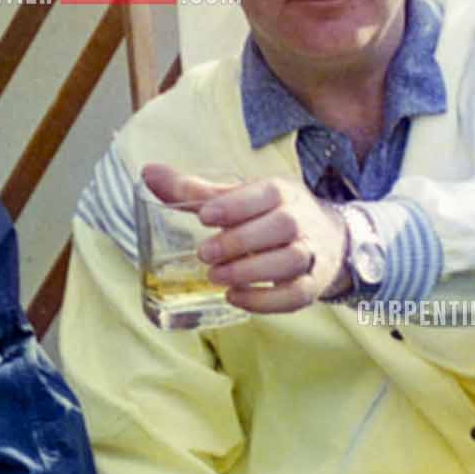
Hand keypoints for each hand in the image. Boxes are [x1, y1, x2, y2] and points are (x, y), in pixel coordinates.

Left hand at [143, 163, 350, 312]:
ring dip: (251, 271)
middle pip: (281, 226)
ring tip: (215, 277)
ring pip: (291, 260)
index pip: (267, 193)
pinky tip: (235, 298)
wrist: (325, 241)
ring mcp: (310, 254)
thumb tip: (148, 173)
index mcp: (281, 193)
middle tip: (204, 253)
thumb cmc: (268, 215)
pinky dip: (266, 301)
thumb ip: (194, 191)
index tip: (205, 216)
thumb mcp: (238, 197)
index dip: (237, 204)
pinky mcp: (311, 286)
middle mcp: (301, 221)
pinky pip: (296, 295)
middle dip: (240, 241)